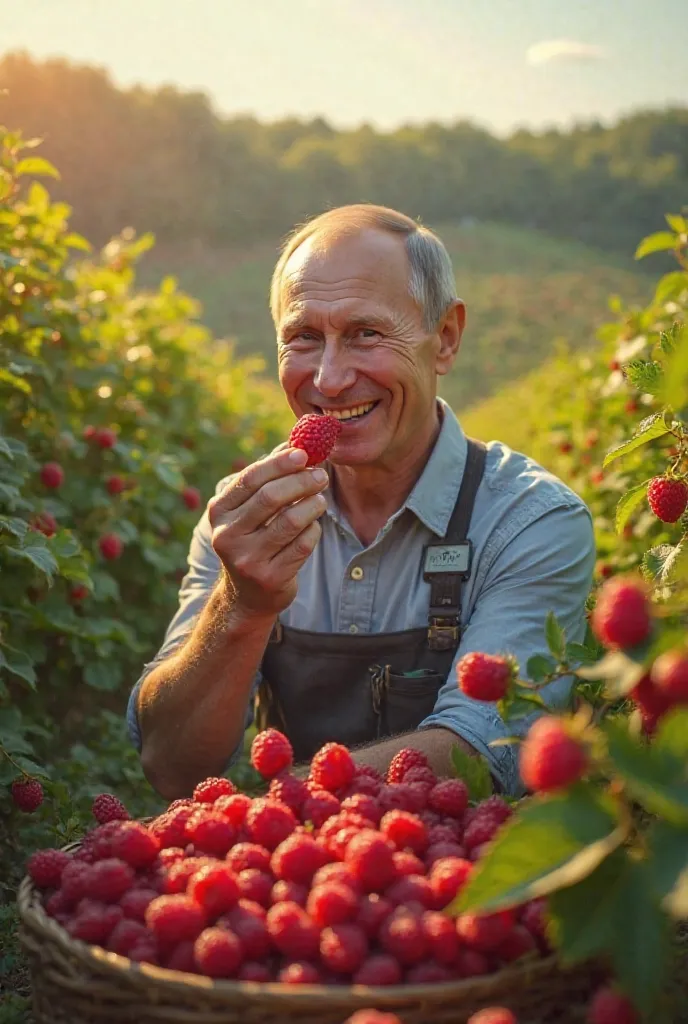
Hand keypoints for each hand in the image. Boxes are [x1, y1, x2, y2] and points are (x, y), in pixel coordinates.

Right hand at [207, 447, 328, 616]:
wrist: (249, 593)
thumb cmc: (253, 537)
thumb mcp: (250, 509)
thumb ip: (267, 477)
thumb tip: (294, 443)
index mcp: (219, 512)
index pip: (249, 479)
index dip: (278, 463)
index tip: (304, 453)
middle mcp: (228, 536)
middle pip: (270, 498)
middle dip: (300, 482)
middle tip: (321, 475)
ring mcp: (248, 560)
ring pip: (291, 521)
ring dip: (313, 505)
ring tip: (320, 500)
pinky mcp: (271, 578)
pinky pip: (303, 544)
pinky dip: (314, 530)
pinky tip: (313, 527)